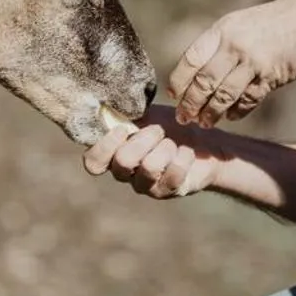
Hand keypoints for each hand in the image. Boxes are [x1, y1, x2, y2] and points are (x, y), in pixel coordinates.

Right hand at [82, 106, 226, 198]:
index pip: (93, 162)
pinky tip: (186, 152)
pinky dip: (183, 156)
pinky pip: (174, 173)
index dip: (104, 146)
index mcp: (114, 153)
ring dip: (165, 147)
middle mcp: (126, 174)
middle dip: (145, 138)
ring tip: (172, 142)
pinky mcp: (169, 190)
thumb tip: (108, 104)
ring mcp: (146, 185)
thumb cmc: (169, 125)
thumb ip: (125, 114)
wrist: (203, 140)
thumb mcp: (146, 115)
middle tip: (158, 130)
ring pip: (149, 167)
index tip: (123, 128)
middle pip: (122, 161)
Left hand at [168, 0, 295, 126]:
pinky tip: (231, 117)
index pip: (190, 59)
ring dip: (211, 113)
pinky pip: (248, 100)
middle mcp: (234, 45)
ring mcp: (253, 62)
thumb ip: (219, 43)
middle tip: (184, 117)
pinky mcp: (271, 77)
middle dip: (190, 104)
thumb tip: (195, 71)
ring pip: (223, 96)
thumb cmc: (274, 22)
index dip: (179, 81)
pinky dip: (237, 112)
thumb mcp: (241, 22)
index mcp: (223, 30)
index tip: (173, 95)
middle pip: (204, 82)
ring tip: (205, 123)